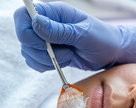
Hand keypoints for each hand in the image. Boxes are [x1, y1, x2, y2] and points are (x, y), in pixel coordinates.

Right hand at [13, 2, 135, 71]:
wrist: (112, 54)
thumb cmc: (103, 40)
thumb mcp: (84, 35)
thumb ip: (60, 31)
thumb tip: (36, 23)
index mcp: (54, 13)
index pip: (23, 16)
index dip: (26, 31)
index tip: (44, 42)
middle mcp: (47, 24)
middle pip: (24, 38)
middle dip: (42, 51)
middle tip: (66, 52)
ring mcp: (47, 40)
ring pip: (29, 52)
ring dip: (47, 60)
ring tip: (69, 56)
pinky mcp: (50, 53)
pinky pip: (36, 62)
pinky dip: (46, 66)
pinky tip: (63, 63)